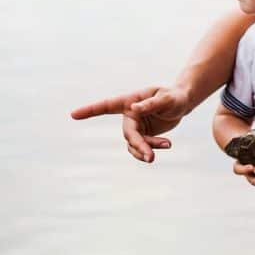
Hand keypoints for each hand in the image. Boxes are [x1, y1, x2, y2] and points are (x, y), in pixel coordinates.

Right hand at [70, 86, 190, 162]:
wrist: (181, 103)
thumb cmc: (173, 96)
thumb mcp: (166, 99)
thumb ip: (151, 104)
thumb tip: (134, 109)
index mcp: (130, 101)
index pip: (106, 106)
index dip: (90, 111)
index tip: (73, 115)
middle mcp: (130, 114)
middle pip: (128, 134)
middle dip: (139, 146)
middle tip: (151, 158)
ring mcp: (135, 126)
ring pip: (135, 144)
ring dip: (147, 149)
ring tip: (167, 145)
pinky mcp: (143, 135)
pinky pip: (142, 147)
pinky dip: (153, 149)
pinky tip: (168, 144)